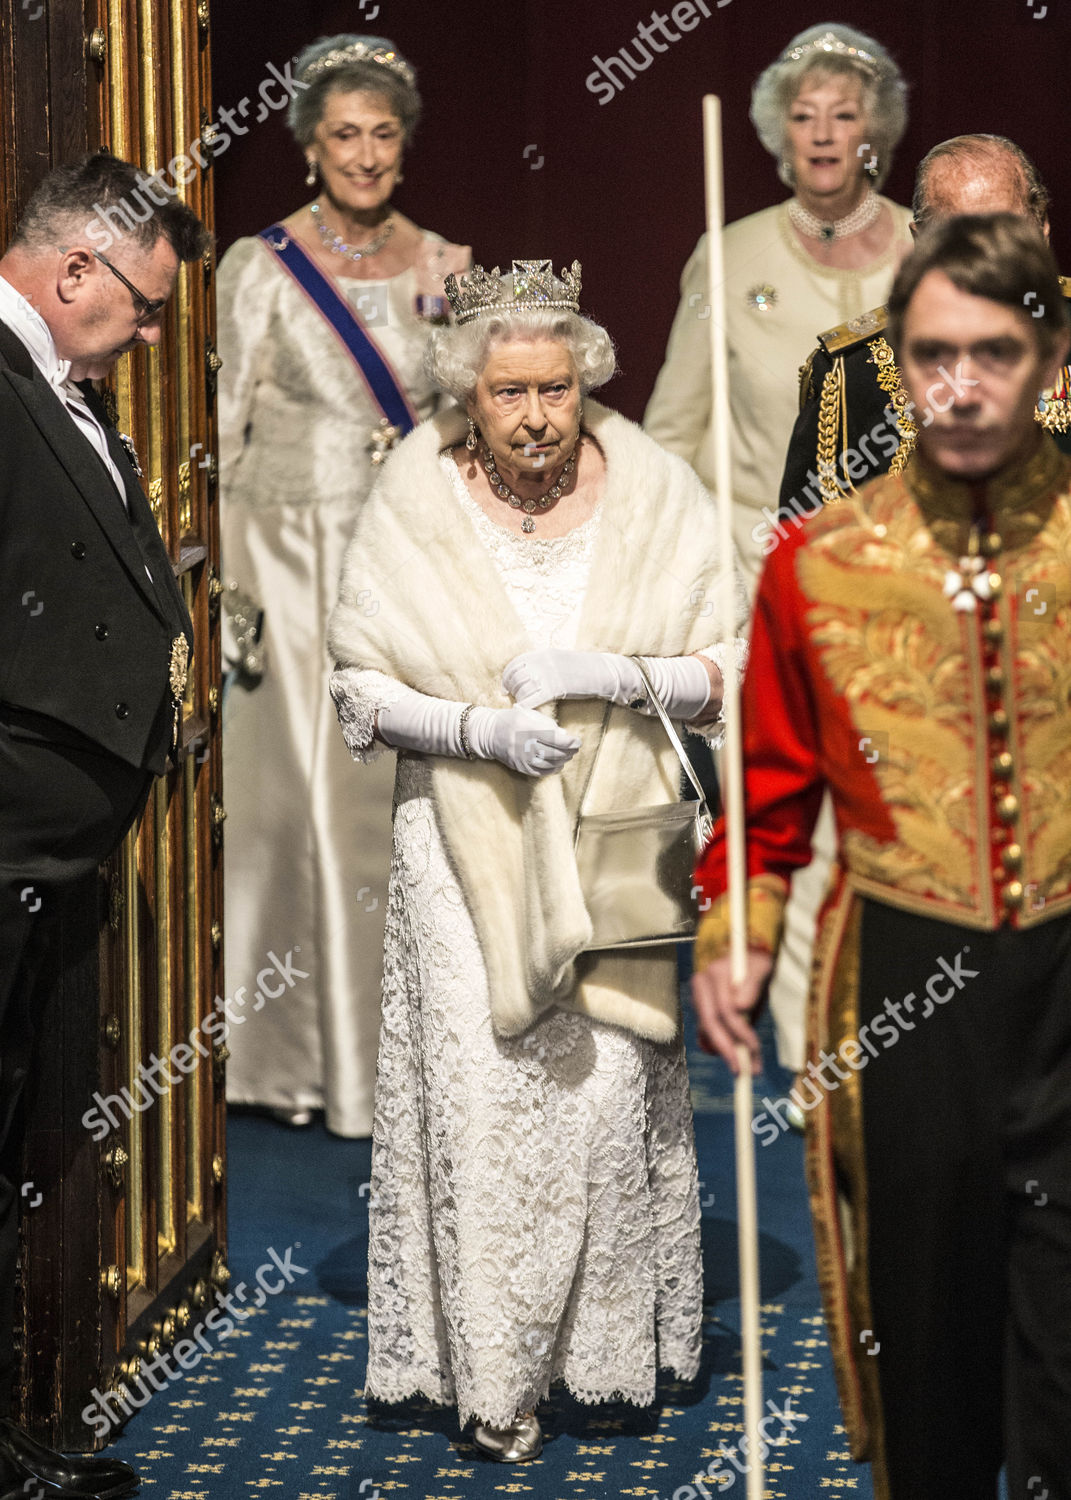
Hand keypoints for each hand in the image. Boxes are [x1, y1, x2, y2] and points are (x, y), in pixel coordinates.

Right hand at [466, 705, 580, 776]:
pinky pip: (540, 772)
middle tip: (575, 749)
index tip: (577, 741)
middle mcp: (525, 746)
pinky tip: (558, 765)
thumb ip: (547, 723)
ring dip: (562, 761)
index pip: (555, 739)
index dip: (570, 742)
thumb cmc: (510, 720)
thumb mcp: (528, 714)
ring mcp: (522, 759)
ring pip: (549, 764)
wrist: (488, 734)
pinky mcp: (520, 767)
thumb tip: (564, 736)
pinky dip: (552, 769)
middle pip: (555, 753)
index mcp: (528, 729)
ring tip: (568, 756)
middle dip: (569, 752)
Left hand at [502, 649, 642, 710]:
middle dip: (511, 689)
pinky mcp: (555, 688)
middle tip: (510, 697)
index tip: (505, 686)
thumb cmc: (583, 667)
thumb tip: (530, 672)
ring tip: (521, 704)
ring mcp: (548, 675)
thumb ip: (544, 663)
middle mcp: (542, 662)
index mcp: (542, 653)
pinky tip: (524, 711)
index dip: (507, 677)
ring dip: (519, 698)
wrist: (601, 671)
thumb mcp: (560, 659)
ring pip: (522, 689)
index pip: (515, 664)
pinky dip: (525, 705)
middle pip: (516, 677)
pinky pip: (533, 698)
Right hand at [690, 949, 772, 1074]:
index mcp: (714, 974)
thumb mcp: (760, 968)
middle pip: (710, 1023)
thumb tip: (740, 1007)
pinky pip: (704, 1034)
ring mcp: (698, 999)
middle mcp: (701, 987)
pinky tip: (733, 1058)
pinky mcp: (700, 1010)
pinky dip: (716, 1048)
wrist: (746, 959)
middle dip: (726, 1049)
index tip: (755, 1048)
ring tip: (746, 1068)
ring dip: (726, 1052)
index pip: (725, 1009)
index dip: (739, 1031)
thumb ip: (751, 985)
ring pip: (707, 1031)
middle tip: (742, 1071)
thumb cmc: (757, 964)